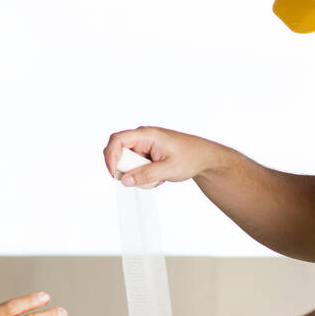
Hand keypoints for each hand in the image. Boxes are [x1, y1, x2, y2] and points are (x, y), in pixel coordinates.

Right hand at [103, 126, 220, 188]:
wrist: (204, 158)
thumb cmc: (190, 158)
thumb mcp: (168, 170)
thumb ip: (145, 175)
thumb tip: (124, 181)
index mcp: (147, 134)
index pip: (118, 140)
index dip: (111, 156)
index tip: (114, 173)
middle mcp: (143, 137)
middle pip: (120, 150)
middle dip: (125, 168)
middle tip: (139, 179)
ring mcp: (145, 145)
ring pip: (128, 161)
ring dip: (137, 173)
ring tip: (156, 178)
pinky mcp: (147, 153)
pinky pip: (136, 165)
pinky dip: (143, 174)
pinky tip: (158, 177)